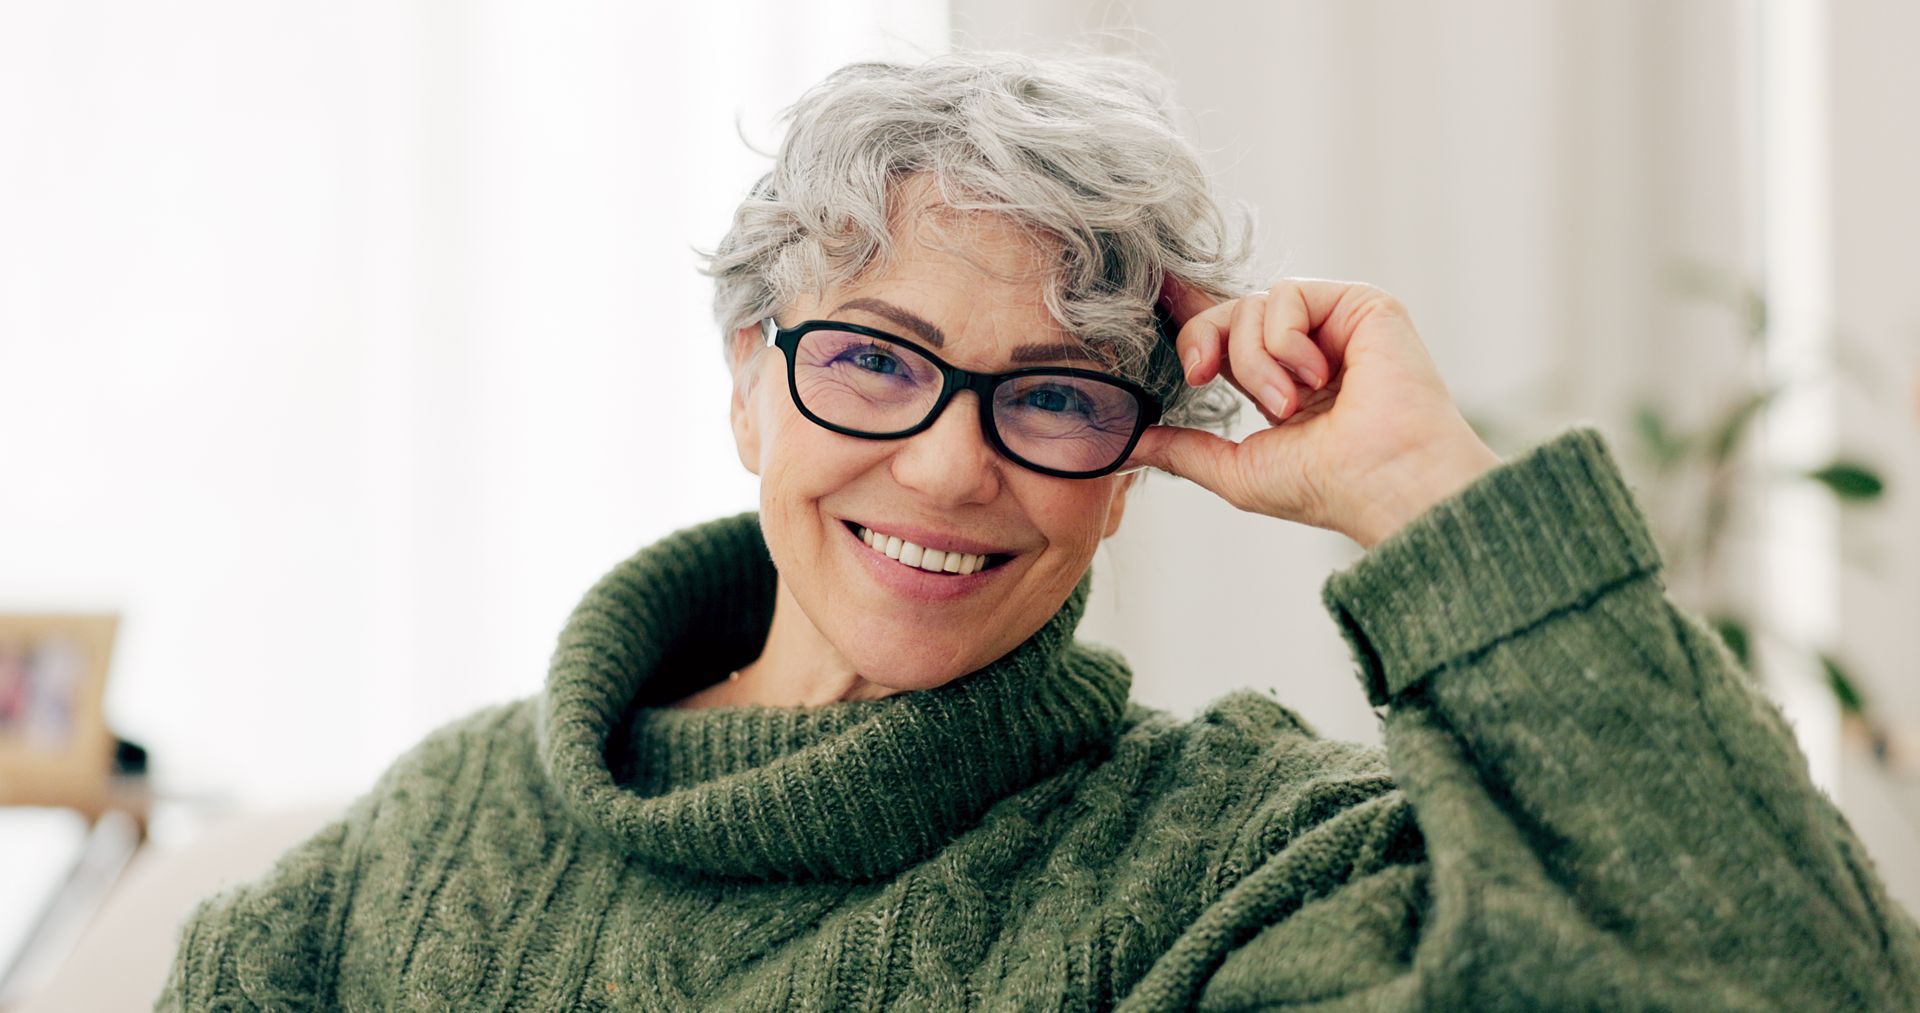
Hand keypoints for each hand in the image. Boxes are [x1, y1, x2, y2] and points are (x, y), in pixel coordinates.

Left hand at [1123, 276, 1501, 548]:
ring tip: (1291, 406)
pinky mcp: (1362, 304)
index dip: (1188, 316)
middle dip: (1203, 343)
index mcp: (1282, 383)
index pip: (1225, 336)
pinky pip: (1287, 294)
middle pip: (1228, 312)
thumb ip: (1182, 451)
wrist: (1385, 484)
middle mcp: (1309, 350)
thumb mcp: (1236, 471)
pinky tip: (1317, 378)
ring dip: (1255, 361)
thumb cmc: (1326, 489)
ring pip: (1253, 305)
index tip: (1150, 297)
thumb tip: (1126, 443)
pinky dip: (1285, 340)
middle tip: (1204, 379)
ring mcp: (1336, 326)